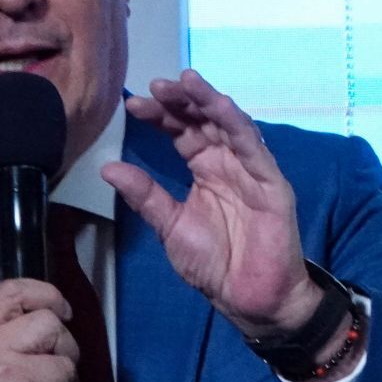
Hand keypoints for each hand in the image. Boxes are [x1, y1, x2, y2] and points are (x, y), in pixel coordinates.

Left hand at [101, 70, 324, 339]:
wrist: (249, 299)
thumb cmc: (215, 265)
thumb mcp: (170, 227)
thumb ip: (145, 196)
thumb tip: (109, 168)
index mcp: (206, 171)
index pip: (182, 132)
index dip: (160, 116)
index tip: (134, 106)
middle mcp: (229, 164)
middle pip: (204, 121)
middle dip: (181, 101)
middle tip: (156, 86)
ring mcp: (251, 171)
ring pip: (230, 125)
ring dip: (208, 101)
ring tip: (184, 83)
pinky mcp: (272, 184)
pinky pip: (254, 148)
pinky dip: (236, 125)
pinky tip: (219, 106)